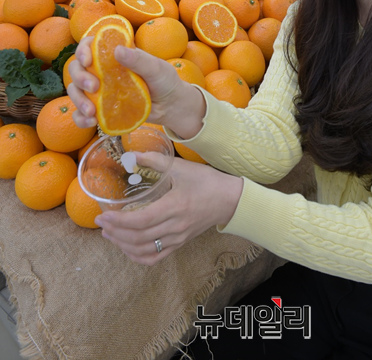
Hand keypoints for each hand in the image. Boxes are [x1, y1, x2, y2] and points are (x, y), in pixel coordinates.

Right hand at [67, 39, 206, 138]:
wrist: (171, 106)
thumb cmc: (165, 81)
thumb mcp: (156, 68)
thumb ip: (139, 59)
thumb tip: (118, 50)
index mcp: (114, 54)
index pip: (89, 45)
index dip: (82, 50)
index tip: (87, 60)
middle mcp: (103, 70)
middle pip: (77, 68)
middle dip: (79, 77)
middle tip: (93, 87)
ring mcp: (100, 90)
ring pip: (76, 90)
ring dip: (78, 100)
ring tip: (91, 111)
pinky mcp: (102, 109)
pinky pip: (82, 113)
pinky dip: (80, 118)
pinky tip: (90, 122)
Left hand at [94, 158, 243, 264]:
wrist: (229, 199)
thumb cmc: (206, 181)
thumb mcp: (180, 167)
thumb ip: (154, 160)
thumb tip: (130, 156)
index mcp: (175, 206)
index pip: (142, 221)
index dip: (119, 222)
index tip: (103, 216)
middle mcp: (176, 226)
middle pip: (139, 238)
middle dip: (116, 233)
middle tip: (100, 224)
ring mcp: (178, 238)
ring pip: (145, 250)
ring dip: (123, 245)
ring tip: (110, 234)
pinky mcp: (180, 243)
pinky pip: (156, 257)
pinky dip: (138, 256)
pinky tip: (128, 248)